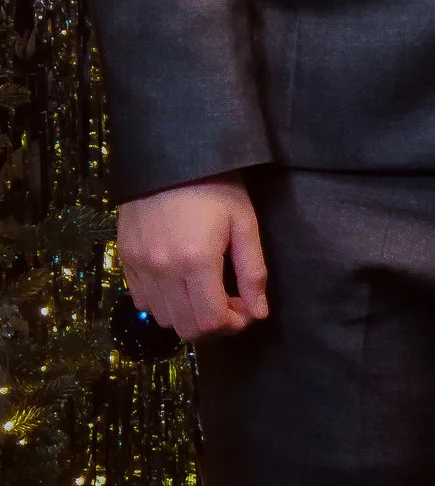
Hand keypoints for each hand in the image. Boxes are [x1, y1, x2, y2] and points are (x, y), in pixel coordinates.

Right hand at [117, 176, 268, 339]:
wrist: (171, 158)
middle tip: (231, 303)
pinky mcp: (124, 260)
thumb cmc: (217, 186)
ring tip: (207, 291)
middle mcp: (162, 271)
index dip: (233, 324)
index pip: (210, 321)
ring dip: (188, 314)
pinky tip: (181, 282)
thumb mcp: (244, 223)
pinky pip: (142, 301)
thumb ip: (253, 271)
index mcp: (196, 262)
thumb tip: (259, 312)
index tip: (247, 310)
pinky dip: (164, 302)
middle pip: (185, 326)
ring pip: (162, 317)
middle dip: (213, 323)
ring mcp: (139, 267)